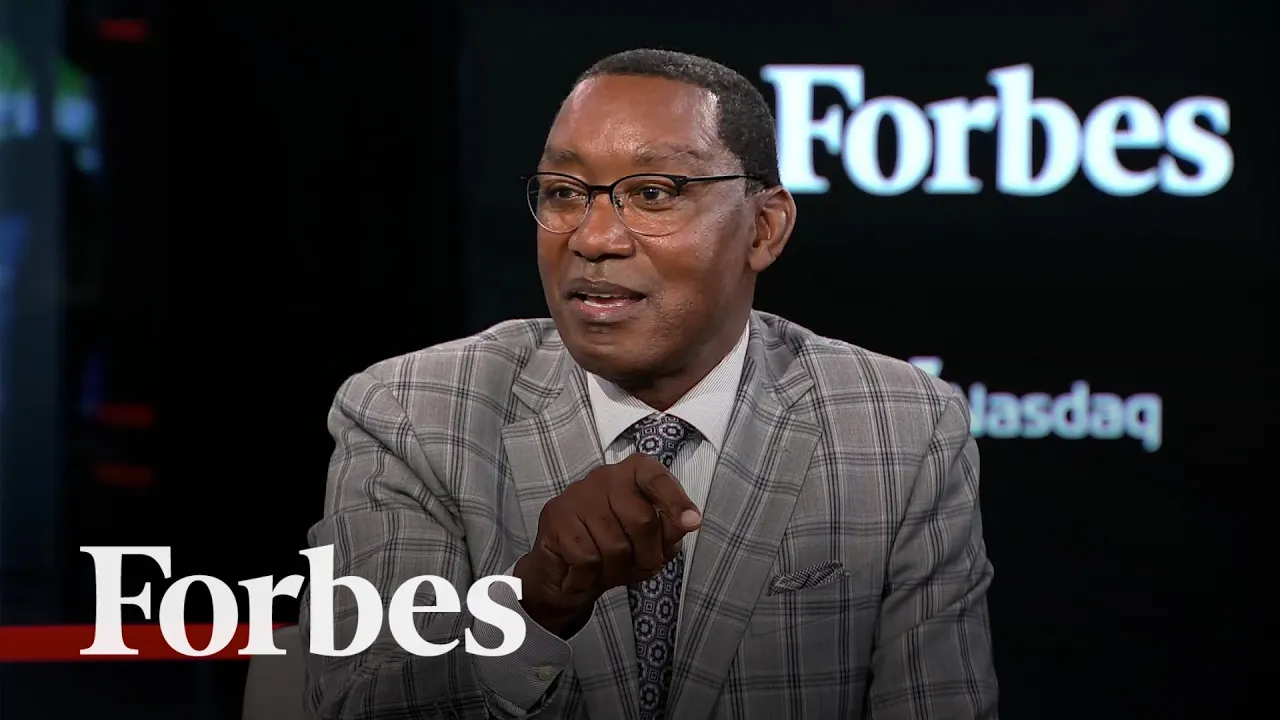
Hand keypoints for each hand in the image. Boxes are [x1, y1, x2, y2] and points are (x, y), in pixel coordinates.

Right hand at [514, 453, 701, 636]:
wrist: (567, 574)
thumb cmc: (616, 550)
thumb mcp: (652, 543)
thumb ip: (671, 531)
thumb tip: (690, 521)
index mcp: (633, 473)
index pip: (656, 478)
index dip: (676, 501)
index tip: (693, 523)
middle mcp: (605, 476)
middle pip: (642, 520)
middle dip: (646, 556)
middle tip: (639, 568)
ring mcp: (578, 494)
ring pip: (614, 545)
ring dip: (617, 571)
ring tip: (607, 569)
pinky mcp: (556, 516)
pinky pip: (587, 558)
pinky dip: (590, 577)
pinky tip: (584, 573)